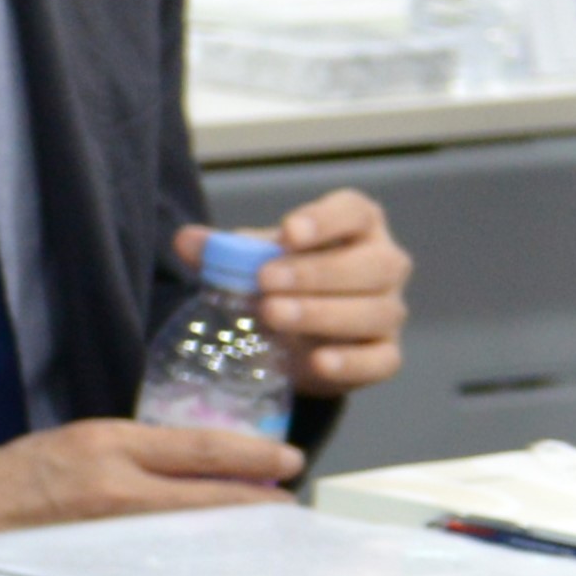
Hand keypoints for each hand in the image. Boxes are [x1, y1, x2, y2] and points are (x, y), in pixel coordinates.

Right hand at [0, 413, 298, 531]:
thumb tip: (195, 463)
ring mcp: (114, 526)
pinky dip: (198, 549)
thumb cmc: (24, 468)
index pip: (200, 448)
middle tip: (290, 497)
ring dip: (234, 524)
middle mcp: (118, 484)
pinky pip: (166, 553)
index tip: (287, 459)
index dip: (251, 456)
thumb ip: (135, 449)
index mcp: (112, 443)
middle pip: (207, 493)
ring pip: (194, 526)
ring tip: (263, 522)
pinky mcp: (106, 555)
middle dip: (257, 497)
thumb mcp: (83, 438)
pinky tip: (216, 550)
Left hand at [228, 189, 406, 398]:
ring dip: (324, 314)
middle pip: (372, 265)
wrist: (294, 336)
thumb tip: (187, 240)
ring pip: (376, 311)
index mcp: (356, 227)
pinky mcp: (384, 354)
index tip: (288, 232)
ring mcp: (388, 312)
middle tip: (266, 281)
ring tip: (274, 315)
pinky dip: (351, 362)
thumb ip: (222, 251)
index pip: (354, 212)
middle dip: (316, 273)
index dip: (325, 220)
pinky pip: (381, 360)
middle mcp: (384, 265)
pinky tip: (318, 362)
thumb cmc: (280, 281)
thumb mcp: (251, 261)